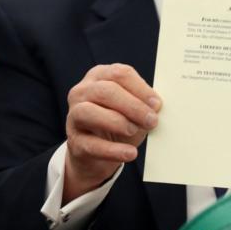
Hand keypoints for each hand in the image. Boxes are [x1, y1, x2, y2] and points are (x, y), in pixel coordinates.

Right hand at [63, 63, 161, 202]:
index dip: (140, 88)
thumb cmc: (119, 125)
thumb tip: (156, 106)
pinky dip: (113, 150)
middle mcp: (82, 92)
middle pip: (105, 90)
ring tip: (134, 131)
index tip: (157, 104)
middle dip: (132, 106)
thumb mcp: (133, 112)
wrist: (98, 155)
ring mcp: (73, 116)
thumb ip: (144, 105)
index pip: (119, 74)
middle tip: (152, 120)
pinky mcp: (74, 141)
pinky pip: (91, 144)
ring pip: (89, 111)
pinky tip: (130, 153)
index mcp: (99, 76)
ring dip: (117, 121)